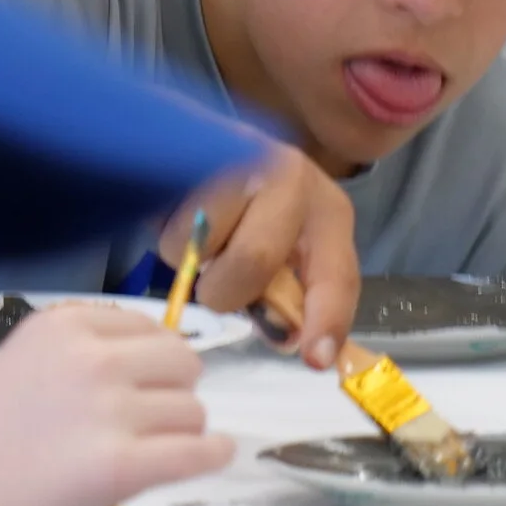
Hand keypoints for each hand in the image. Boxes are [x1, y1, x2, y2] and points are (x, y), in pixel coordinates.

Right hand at [0, 303, 232, 505]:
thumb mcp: (19, 368)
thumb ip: (78, 358)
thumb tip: (152, 360)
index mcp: (62, 326)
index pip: (146, 325)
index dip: (150, 358)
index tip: (139, 383)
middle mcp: (92, 358)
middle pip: (182, 360)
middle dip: (175, 389)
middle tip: (151, 421)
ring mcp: (110, 410)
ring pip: (192, 410)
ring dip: (182, 431)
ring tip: (150, 453)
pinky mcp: (125, 465)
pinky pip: (199, 452)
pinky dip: (213, 455)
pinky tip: (214, 457)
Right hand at [159, 143, 359, 368]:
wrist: (203, 145)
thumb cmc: (248, 213)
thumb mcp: (286, 251)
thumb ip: (288, 294)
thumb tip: (284, 338)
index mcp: (329, 214)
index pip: (337, 274)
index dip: (327, 320)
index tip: (315, 360)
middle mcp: (295, 180)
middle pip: (254, 260)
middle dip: (227, 289)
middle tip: (220, 279)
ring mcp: (244, 158)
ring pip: (200, 244)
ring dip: (192, 259)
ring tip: (204, 236)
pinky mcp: (196, 150)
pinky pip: (170, 220)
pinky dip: (168, 233)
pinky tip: (185, 211)